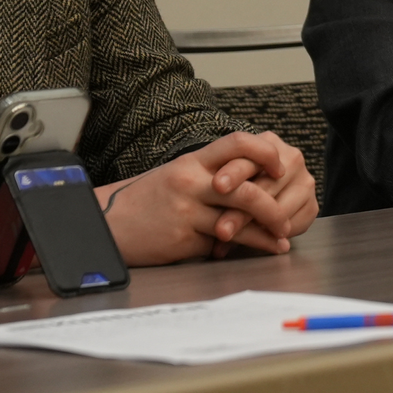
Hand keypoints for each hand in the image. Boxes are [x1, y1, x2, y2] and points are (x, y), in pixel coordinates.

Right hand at [94, 130, 317, 265]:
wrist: (106, 224)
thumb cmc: (146, 200)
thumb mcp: (177, 175)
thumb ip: (211, 176)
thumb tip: (253, 183)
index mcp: (192, 161)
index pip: (236, 143)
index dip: (264, 152)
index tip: (280, 166)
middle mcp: (191, 182)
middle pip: (245, 189)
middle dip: (273, 206)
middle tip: (286, 218)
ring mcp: (186, 211)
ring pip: (237, 221)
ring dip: (266, 232)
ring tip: (282, 238)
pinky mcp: (182, 238)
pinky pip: (220, 243)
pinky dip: (242, 247)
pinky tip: (257, 250)